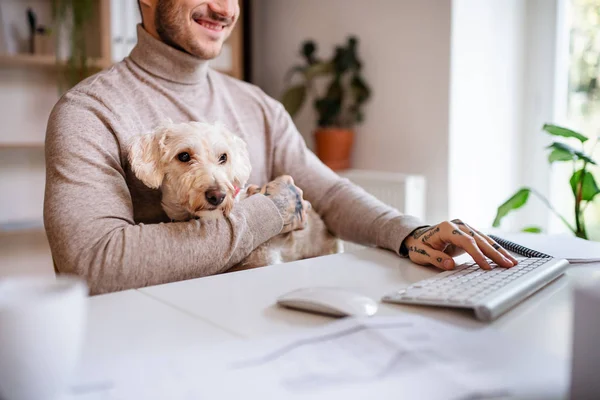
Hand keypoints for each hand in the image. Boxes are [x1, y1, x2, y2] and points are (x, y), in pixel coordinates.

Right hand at [255, 175, 310, 233]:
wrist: (265, 214)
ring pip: (306, 206)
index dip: (281, 189)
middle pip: (297, 193)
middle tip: (282, 206)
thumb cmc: (258, 201)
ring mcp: (301, 206)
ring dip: (300, 210)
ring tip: (292, 215)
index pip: (287, 182)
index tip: (275, 194)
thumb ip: (255, 189)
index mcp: (286, 181)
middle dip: (291, 199)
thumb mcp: (254, 192)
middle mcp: (297, 191)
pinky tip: (292, 227)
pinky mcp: (302, 219)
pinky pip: (303, 222)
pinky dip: (299, 224)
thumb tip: (251, 188)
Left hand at [401, 219, 518, 270]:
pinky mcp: (469, 232)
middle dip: (494, 253)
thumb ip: (435, 258)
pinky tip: (505, 257)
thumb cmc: (419, 246)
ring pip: (485, 239)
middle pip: (479, 240)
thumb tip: (450, 265)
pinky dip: (494, 249)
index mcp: (446, 228)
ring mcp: (465, 227)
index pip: (466, 242)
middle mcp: (458, 225)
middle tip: (507, 265)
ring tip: (512, 262)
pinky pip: (484, 241)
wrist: (418, 236)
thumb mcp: (421, 254)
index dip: (477, 254)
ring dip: (499, 251)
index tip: (486, 266)